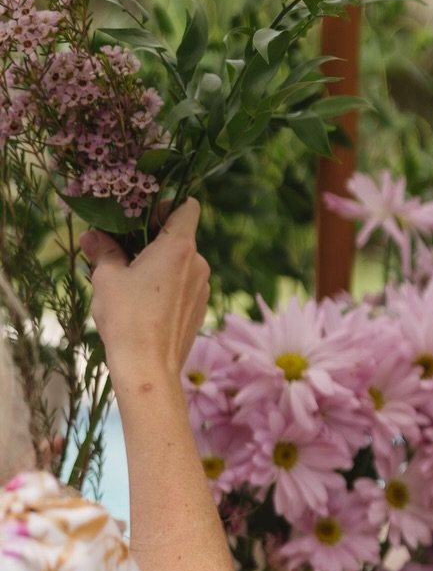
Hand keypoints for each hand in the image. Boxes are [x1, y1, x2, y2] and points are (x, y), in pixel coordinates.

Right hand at [82, 199, 210, 387]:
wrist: (149, 366)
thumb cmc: (127, 318)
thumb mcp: (107, 278)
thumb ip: (103, 251)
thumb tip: (92, 236)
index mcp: (179, 248)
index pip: (187, 207)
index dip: (166, 204)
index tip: (142, 216)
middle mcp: (198, 264)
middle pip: (180, 236)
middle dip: (152, 239)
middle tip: (123, 249)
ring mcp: (202, 287)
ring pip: (181, 263)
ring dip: (158, 264)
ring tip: (129, 279)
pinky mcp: (200, 308)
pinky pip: (184, 285)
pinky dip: (167, 284)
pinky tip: (143, 301)